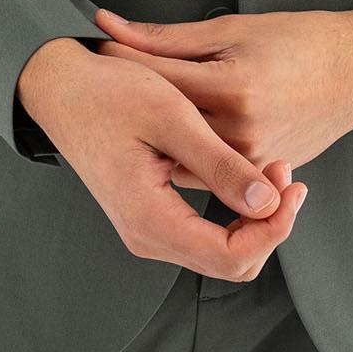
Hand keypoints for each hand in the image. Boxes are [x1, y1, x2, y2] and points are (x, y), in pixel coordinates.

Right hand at [16, 39, 307, 281]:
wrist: (62, 87)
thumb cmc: (110, 92)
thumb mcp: (172, 117)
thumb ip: (219, 165)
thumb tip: (267, 203)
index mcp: (150, 218)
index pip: (231, 257)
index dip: (274, 228)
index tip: (290, 182)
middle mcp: (147, 236)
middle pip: (232, 264)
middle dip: (270, 225)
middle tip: (287, 172)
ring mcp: (147, 229)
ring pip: (222, 253)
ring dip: (256, 219)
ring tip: (273, 169)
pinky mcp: (151, 215)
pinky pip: (206, 236)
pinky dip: (236, 214)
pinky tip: (248, 175)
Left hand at [88, 4, 352, 182]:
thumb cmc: (301, 41)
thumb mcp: (235, 28)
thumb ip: (169, 38)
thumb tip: (111, 26)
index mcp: (233, 87)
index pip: (155, 76)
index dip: (118, 61)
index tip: (91, 51)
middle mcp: (240, 131)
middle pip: (161, 124)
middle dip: (127, 104)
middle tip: (97, 85)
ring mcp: (251, 159)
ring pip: (177, 160)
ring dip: (151, 139)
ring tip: (126, 115)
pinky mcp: (259, 173)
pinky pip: (205, 176)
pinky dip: (183, 157)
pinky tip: (165, 139)